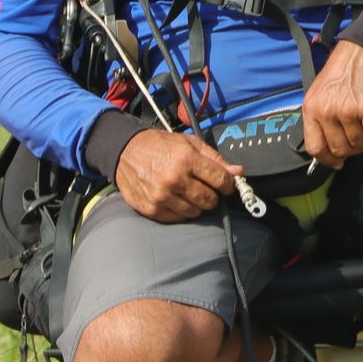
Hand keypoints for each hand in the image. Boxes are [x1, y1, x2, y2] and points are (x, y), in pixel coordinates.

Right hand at [114, 130, 241, 222]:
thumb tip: (238, 172)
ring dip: (197, 204)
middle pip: (209, 200)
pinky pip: (178, 218)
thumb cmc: (160, 145)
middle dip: (213, 196)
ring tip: (189, 192)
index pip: (220, 180)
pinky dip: (182, 211)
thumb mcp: (189, 143)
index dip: (228, 184)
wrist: (124, 151)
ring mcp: (162, 196)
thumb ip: (215, 158)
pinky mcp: (151, 209)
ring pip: (195, 212)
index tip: (227, 185)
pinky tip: (176, 199)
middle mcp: (174, 179)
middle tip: (205, 188)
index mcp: (186, 159)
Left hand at [301, 41, 362, 168]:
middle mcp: (327, 112)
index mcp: (312, 108)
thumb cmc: (343, 70)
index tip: (336, 162)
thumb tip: (328, 150)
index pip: (315, 147)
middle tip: (359, 137)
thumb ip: (321, 119)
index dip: (327, 160)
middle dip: (352, 149)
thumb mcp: (320, 92)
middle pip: (339, 149)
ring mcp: (348, 111)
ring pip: (359, 144)